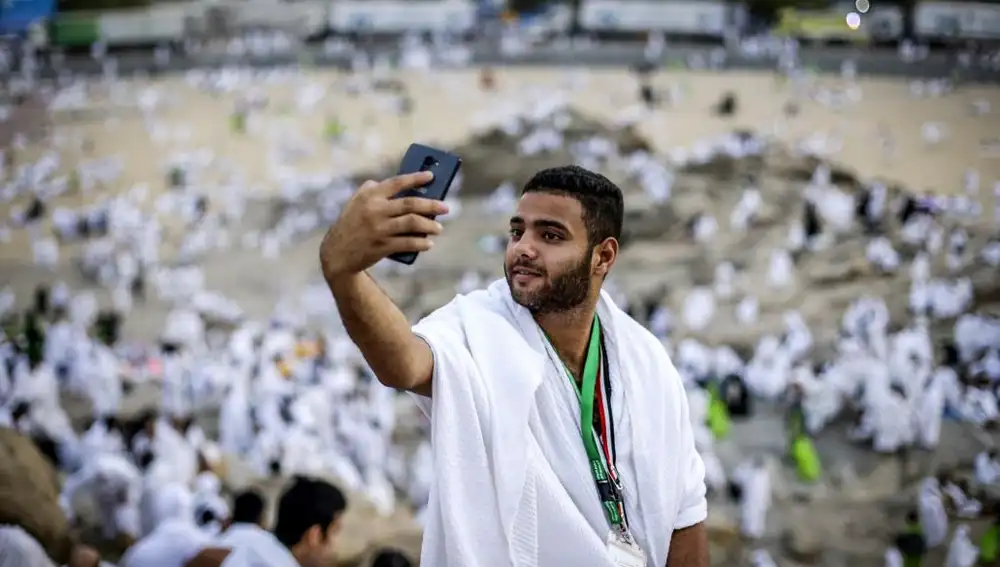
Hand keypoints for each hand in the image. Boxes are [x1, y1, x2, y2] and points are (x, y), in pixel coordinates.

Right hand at [320, 171, 448, 279]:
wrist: (337, 253)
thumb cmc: (352, 224)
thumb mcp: (356, 202)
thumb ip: (374, 190)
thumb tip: (405, 186)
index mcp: (370, 195)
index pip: (397, 183)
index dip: (416, 178)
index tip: (431, 176)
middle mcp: (375, 210)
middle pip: (410, 204)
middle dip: (431, 205)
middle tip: (445, 208)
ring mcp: (379, 229)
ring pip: (412, 223)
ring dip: (430, 225)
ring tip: (438, 228)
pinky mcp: (382, 246)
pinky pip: (408, 243)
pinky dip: (421, 243)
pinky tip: (429, 243)